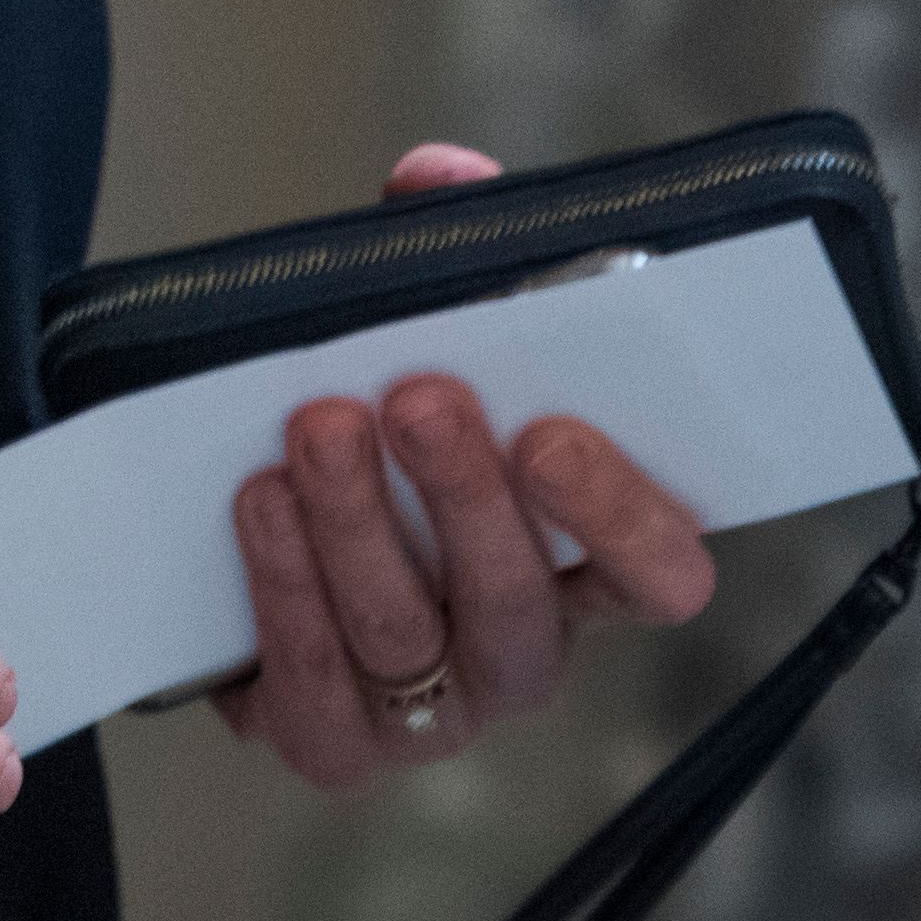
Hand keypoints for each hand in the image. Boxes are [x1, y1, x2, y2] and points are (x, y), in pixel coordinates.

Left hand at [213, 143, 719, 793]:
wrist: (257, 533)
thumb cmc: (385, 426)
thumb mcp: (430, 329)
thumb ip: (453, 250)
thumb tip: (437, 178)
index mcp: (588, 563)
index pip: (662, 572)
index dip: (624, 515)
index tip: (557, 431)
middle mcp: (524, 652)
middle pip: (519, 602)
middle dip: (464, 494)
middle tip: (416, 395)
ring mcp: (433, 713)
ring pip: (406, 637)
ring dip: (356, 525)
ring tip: (316, 428)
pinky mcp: (336, 743)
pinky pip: (315, 694)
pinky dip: (285, 592)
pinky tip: (259, 504)